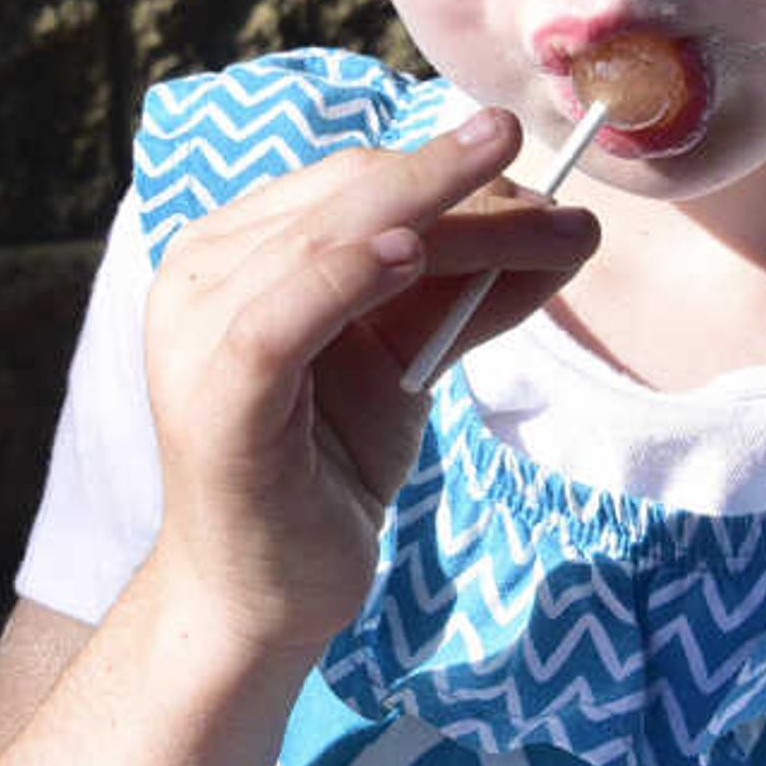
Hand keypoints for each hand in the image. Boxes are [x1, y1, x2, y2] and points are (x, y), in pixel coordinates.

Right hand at [138, 109, 593, 657]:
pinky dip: (348, 274)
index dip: (452, 172)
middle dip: (465, 188)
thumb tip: (562, 229)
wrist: (265, 593)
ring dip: (449, 222)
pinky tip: (413, 251)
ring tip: (547, 225)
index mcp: (234, 248)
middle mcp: (200, 272)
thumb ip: (461, 294)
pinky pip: (282, 317)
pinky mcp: (217, 397)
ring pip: (329, 239)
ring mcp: (197, 331)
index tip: (546, 191)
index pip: (352, 180)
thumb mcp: (403, 361)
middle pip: (348, 196)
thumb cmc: (325, 471)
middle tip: (567, 205)